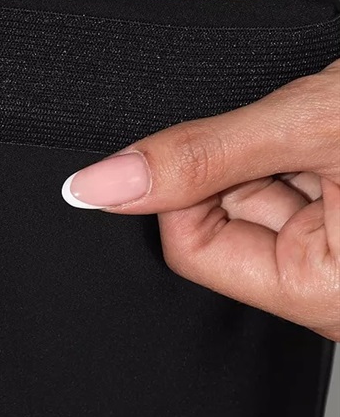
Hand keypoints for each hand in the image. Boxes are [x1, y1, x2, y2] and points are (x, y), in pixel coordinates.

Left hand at [62, 58, 339, 340]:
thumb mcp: (307, 126)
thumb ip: (201, 155)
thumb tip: (100, 185)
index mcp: (324, 294)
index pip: (193, 249)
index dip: (187, 183)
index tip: (209, 137)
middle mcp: (329, 285)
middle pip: (221, 219)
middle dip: (232, 161)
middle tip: (276, 124)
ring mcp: (338, 251)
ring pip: (253, 193)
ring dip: (264, 146)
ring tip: (313, 122)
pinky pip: (285, 182)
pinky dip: (285, 144)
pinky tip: (315, 124)